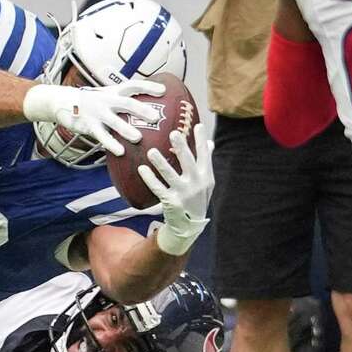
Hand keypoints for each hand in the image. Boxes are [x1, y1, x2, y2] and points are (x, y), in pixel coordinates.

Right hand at [22, 80, 164, 156]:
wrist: (62, 101)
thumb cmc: (90, 103)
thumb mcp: (106, 96)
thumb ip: (122, 102)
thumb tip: (145, 109)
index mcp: (114, 91)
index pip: (133, 85)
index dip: (148, 86)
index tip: (164, 90)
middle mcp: (106, 99)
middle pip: (127, 102)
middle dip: (141, 109)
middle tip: (156, 117)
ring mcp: (97, 112)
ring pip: (114, 121)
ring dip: (126, 130)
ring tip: (138, 138)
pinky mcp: (88, 125)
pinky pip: (101, 136)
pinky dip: (111, 143)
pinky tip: (120, 151)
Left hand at [138, 122, 214, 255]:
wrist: (189, 226)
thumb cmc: (196, 199)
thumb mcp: (206, 182)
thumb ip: (206, 162)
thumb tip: (210, 142)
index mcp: (206, 176)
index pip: (204, 155)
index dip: (201, 140)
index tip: (197, 125)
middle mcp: (196, 184)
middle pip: (188, 162)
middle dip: (182, 147)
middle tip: (174, 133)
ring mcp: (183, 193)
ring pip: (170, 175)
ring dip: (160, 163)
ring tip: (151, 151)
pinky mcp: (171, 202)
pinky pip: (158, 188)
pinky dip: (149, 178)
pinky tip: (141, 169)